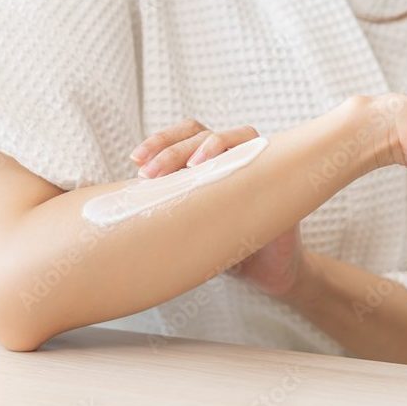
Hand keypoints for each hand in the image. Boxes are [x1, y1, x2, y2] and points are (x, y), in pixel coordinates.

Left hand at [129, 119, 305, 295]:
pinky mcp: (278, 178)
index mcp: (210, 157)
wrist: (267, 271)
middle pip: (200, 134)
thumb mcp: (192, 221)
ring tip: (191, 167)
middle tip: (150, 173)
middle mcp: (233, 153)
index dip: (160, 141)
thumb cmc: (225, 242)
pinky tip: (227, 171)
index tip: (135, 160)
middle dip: (172, 150)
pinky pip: (263, 158)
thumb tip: (128, 204)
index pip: (184, 135)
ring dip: (208, 147)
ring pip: (230, 137)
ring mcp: (257, 161)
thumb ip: (171, 204)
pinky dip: (243, 159)